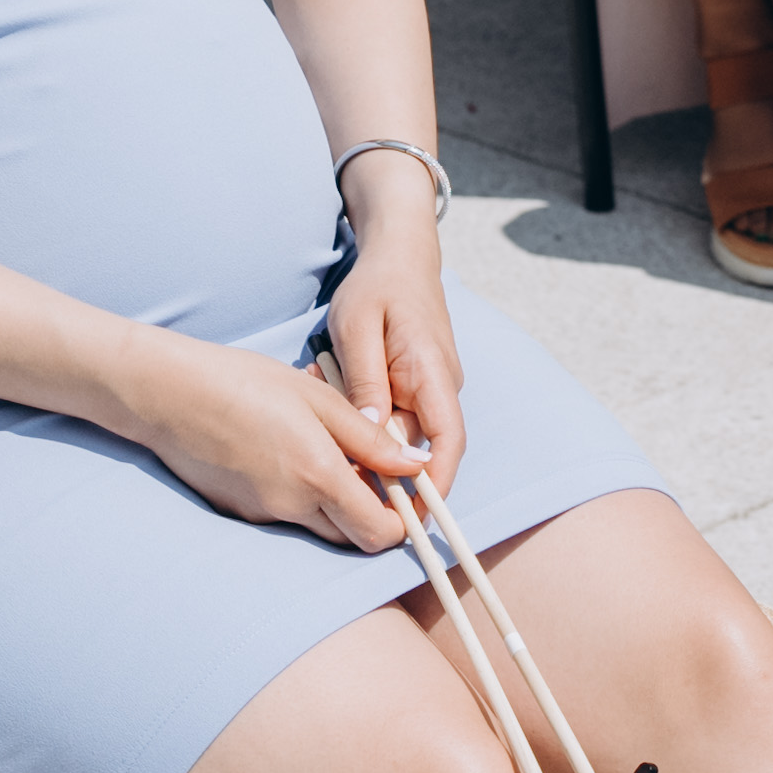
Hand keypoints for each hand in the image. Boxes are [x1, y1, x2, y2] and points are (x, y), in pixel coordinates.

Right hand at [137, 334, 418, 549]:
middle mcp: (291, 507)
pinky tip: (285, 455)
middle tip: (370, 471)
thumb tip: (417, 465)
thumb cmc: (244, 382)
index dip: (402, 521)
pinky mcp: (239, 512)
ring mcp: (262, 515)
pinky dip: (300, 498)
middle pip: (352, 538)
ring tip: (326, 453)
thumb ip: (370, 439)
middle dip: (371, 516)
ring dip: (336, 506)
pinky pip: (286, 517)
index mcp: (318, 476)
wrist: (167, 394)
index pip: (380, 534)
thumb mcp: (318, 399)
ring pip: (319, 528)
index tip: (405, 493)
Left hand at [318, 214, 467, 490]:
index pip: (448, 442)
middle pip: (417, 449)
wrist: (400, 256)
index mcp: (432, 373)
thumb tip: (370, 436)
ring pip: (400, 434)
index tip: (410, 516)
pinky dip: (363, 416)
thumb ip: (364, 383)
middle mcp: (440, 387)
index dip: (435, 484)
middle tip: (328, 460)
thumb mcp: (357, 329)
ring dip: (364, 434)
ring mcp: (430, 388)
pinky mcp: (416, 386)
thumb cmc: (376, 288)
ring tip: (324, 395)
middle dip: (377, 464)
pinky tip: (331, 388)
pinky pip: (392, 416)